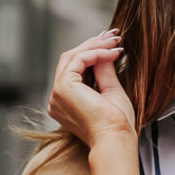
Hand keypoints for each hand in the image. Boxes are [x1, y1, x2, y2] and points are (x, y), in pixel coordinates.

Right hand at [48, 32, 136, 152]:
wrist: (115, 138)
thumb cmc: (117, 124)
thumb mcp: (111, 91)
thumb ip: (104, 72)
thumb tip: (104, 52)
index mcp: (66, 103)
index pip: (74, 69)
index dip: (92, 52)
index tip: (111, 43)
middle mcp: (57, 98)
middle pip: (70, 59)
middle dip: (92, 45)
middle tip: (114, 35)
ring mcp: (57, 93)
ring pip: (72, 56)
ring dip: (95, 46)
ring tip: (116, 41)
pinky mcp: (63, 87)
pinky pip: (79, 60)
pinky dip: (96, 53)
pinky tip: (113, 52)